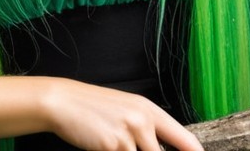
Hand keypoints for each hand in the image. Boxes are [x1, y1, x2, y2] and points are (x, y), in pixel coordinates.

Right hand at [41, 78, 203, 150]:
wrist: (64, 102)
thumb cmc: (94, 109)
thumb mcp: (126, 112)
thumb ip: (145, 131)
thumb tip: (158, 148)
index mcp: (150, 110)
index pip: (184, 139)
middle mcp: (144, 120)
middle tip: (131, 149)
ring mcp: (129, 133)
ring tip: (114, 145)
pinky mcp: (112, 145)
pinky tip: (105, 148)